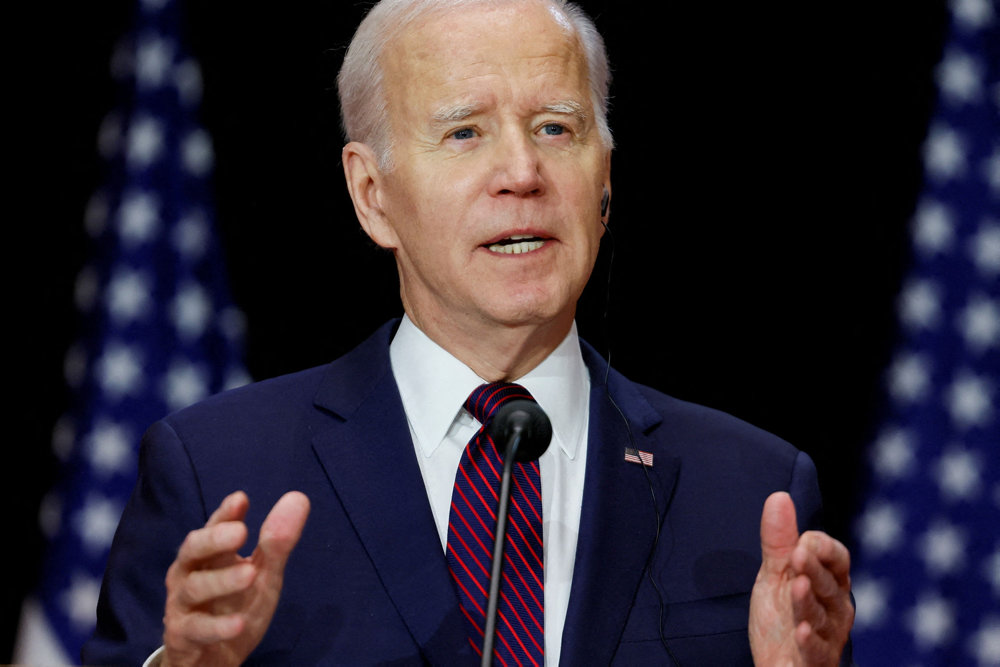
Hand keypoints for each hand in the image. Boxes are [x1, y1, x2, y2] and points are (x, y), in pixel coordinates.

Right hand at [161, 490, 310, 666]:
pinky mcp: (182, 636)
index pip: (213, 528)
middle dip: (214, 539)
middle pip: (192, 550)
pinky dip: (217, 626)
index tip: (241, 499)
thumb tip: (298, 497)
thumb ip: (277, 541)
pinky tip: (238, 623)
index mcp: (208, 555)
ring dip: (222, 581)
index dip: (225, 514)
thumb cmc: (235, 606)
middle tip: (241, 531)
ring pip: (194, 588)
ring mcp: (182, 605)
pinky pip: (196, 629)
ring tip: (250, 574)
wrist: (213, 658)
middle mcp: (189, 574)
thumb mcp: (263, 574)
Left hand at [749, 492, 852, 665]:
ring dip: (808, 601)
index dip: (821, 547)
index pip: (837, 557)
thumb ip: (779, 541)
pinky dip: (809, 641)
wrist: (776, 662)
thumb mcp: (775, 575)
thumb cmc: (781, 616)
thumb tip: (779, 496)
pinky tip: (799, 631)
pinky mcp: (816, 660)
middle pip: (829, 584)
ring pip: (821, 615)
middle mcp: (835, 607)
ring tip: (796, 586)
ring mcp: (828, 635)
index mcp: (830, 582)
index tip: (801, 540)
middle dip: (814, 569)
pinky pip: (815, 650)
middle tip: (797, 555)